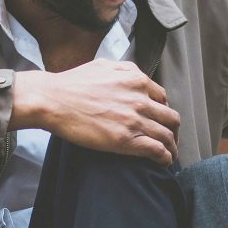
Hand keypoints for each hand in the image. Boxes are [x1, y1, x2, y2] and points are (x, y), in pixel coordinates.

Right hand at [12, 59, 179, 165]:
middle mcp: (140, 99)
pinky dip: (165, 158)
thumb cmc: (72, 83)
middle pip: (171, 118)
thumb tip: (133, 74)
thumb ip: (123, 69)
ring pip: (167, 136)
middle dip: (173, 131)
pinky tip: (163, 162)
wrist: (53, 100)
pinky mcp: (127, 140)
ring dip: (172, 147)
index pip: (163, 99)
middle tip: (169, 139)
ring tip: (170, 155)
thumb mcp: (103, 65)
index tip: (160, 121)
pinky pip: (157, 151)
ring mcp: (135, 120)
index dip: (163, 112)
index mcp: (136, 80)